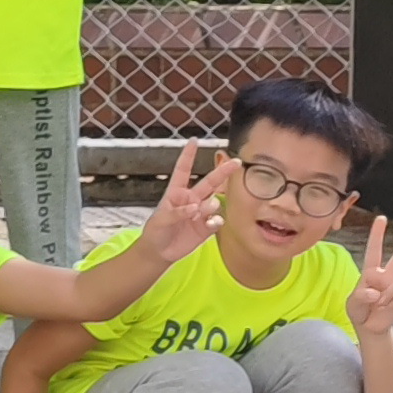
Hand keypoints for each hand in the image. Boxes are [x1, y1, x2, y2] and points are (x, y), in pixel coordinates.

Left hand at [132, 140, 219, 263]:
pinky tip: (210, 224)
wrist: (160, 251)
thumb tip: (195, 207)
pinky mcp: (206, 227)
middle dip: (222, 172)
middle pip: (209, 183)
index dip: (189, 156)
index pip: (183, 170)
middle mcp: (191, 199)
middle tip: (236, 162)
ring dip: (211, 206)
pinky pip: (217, 220)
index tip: (194, 141)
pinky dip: (215, 221)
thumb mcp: (160, 219)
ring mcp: (200, 213)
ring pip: (214, 202)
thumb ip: (177, 212)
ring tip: (200, 212)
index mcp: (176, 192)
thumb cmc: (156, 230)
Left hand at [348, 212, 392, 340]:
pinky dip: (392, 305)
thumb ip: (361, 296)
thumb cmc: (358, 310)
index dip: (377, 234)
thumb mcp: (353, 304)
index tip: (381, 218)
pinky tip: (386, 309)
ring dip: (387, 293)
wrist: (370, 327)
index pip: (374, 250)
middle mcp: (386, 275)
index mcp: (371, 271)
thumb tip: (375, 292)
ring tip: (378, 303)